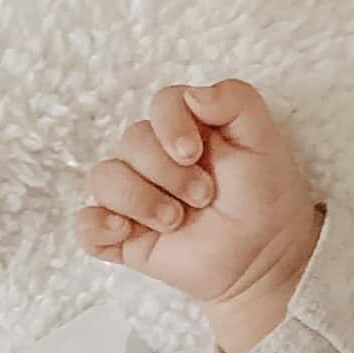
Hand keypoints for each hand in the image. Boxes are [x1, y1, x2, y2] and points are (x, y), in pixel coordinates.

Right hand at [75, 78, 321, 308]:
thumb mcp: (264, 142)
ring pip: (104, 179)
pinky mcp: (124, 235)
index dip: (171, 126)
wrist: (267, 258)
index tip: (194, 154)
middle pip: (132, 141)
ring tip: (176, 221)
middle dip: (168, 172)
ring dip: (140, 200)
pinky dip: (96, 227)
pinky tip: (123, 232)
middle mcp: (154, 158)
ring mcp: (136, 196)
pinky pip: (86, 226)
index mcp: (186, 130)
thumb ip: (237, 101)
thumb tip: (193, 94)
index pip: (161, 104)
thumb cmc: (265, 198)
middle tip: (204, 197)